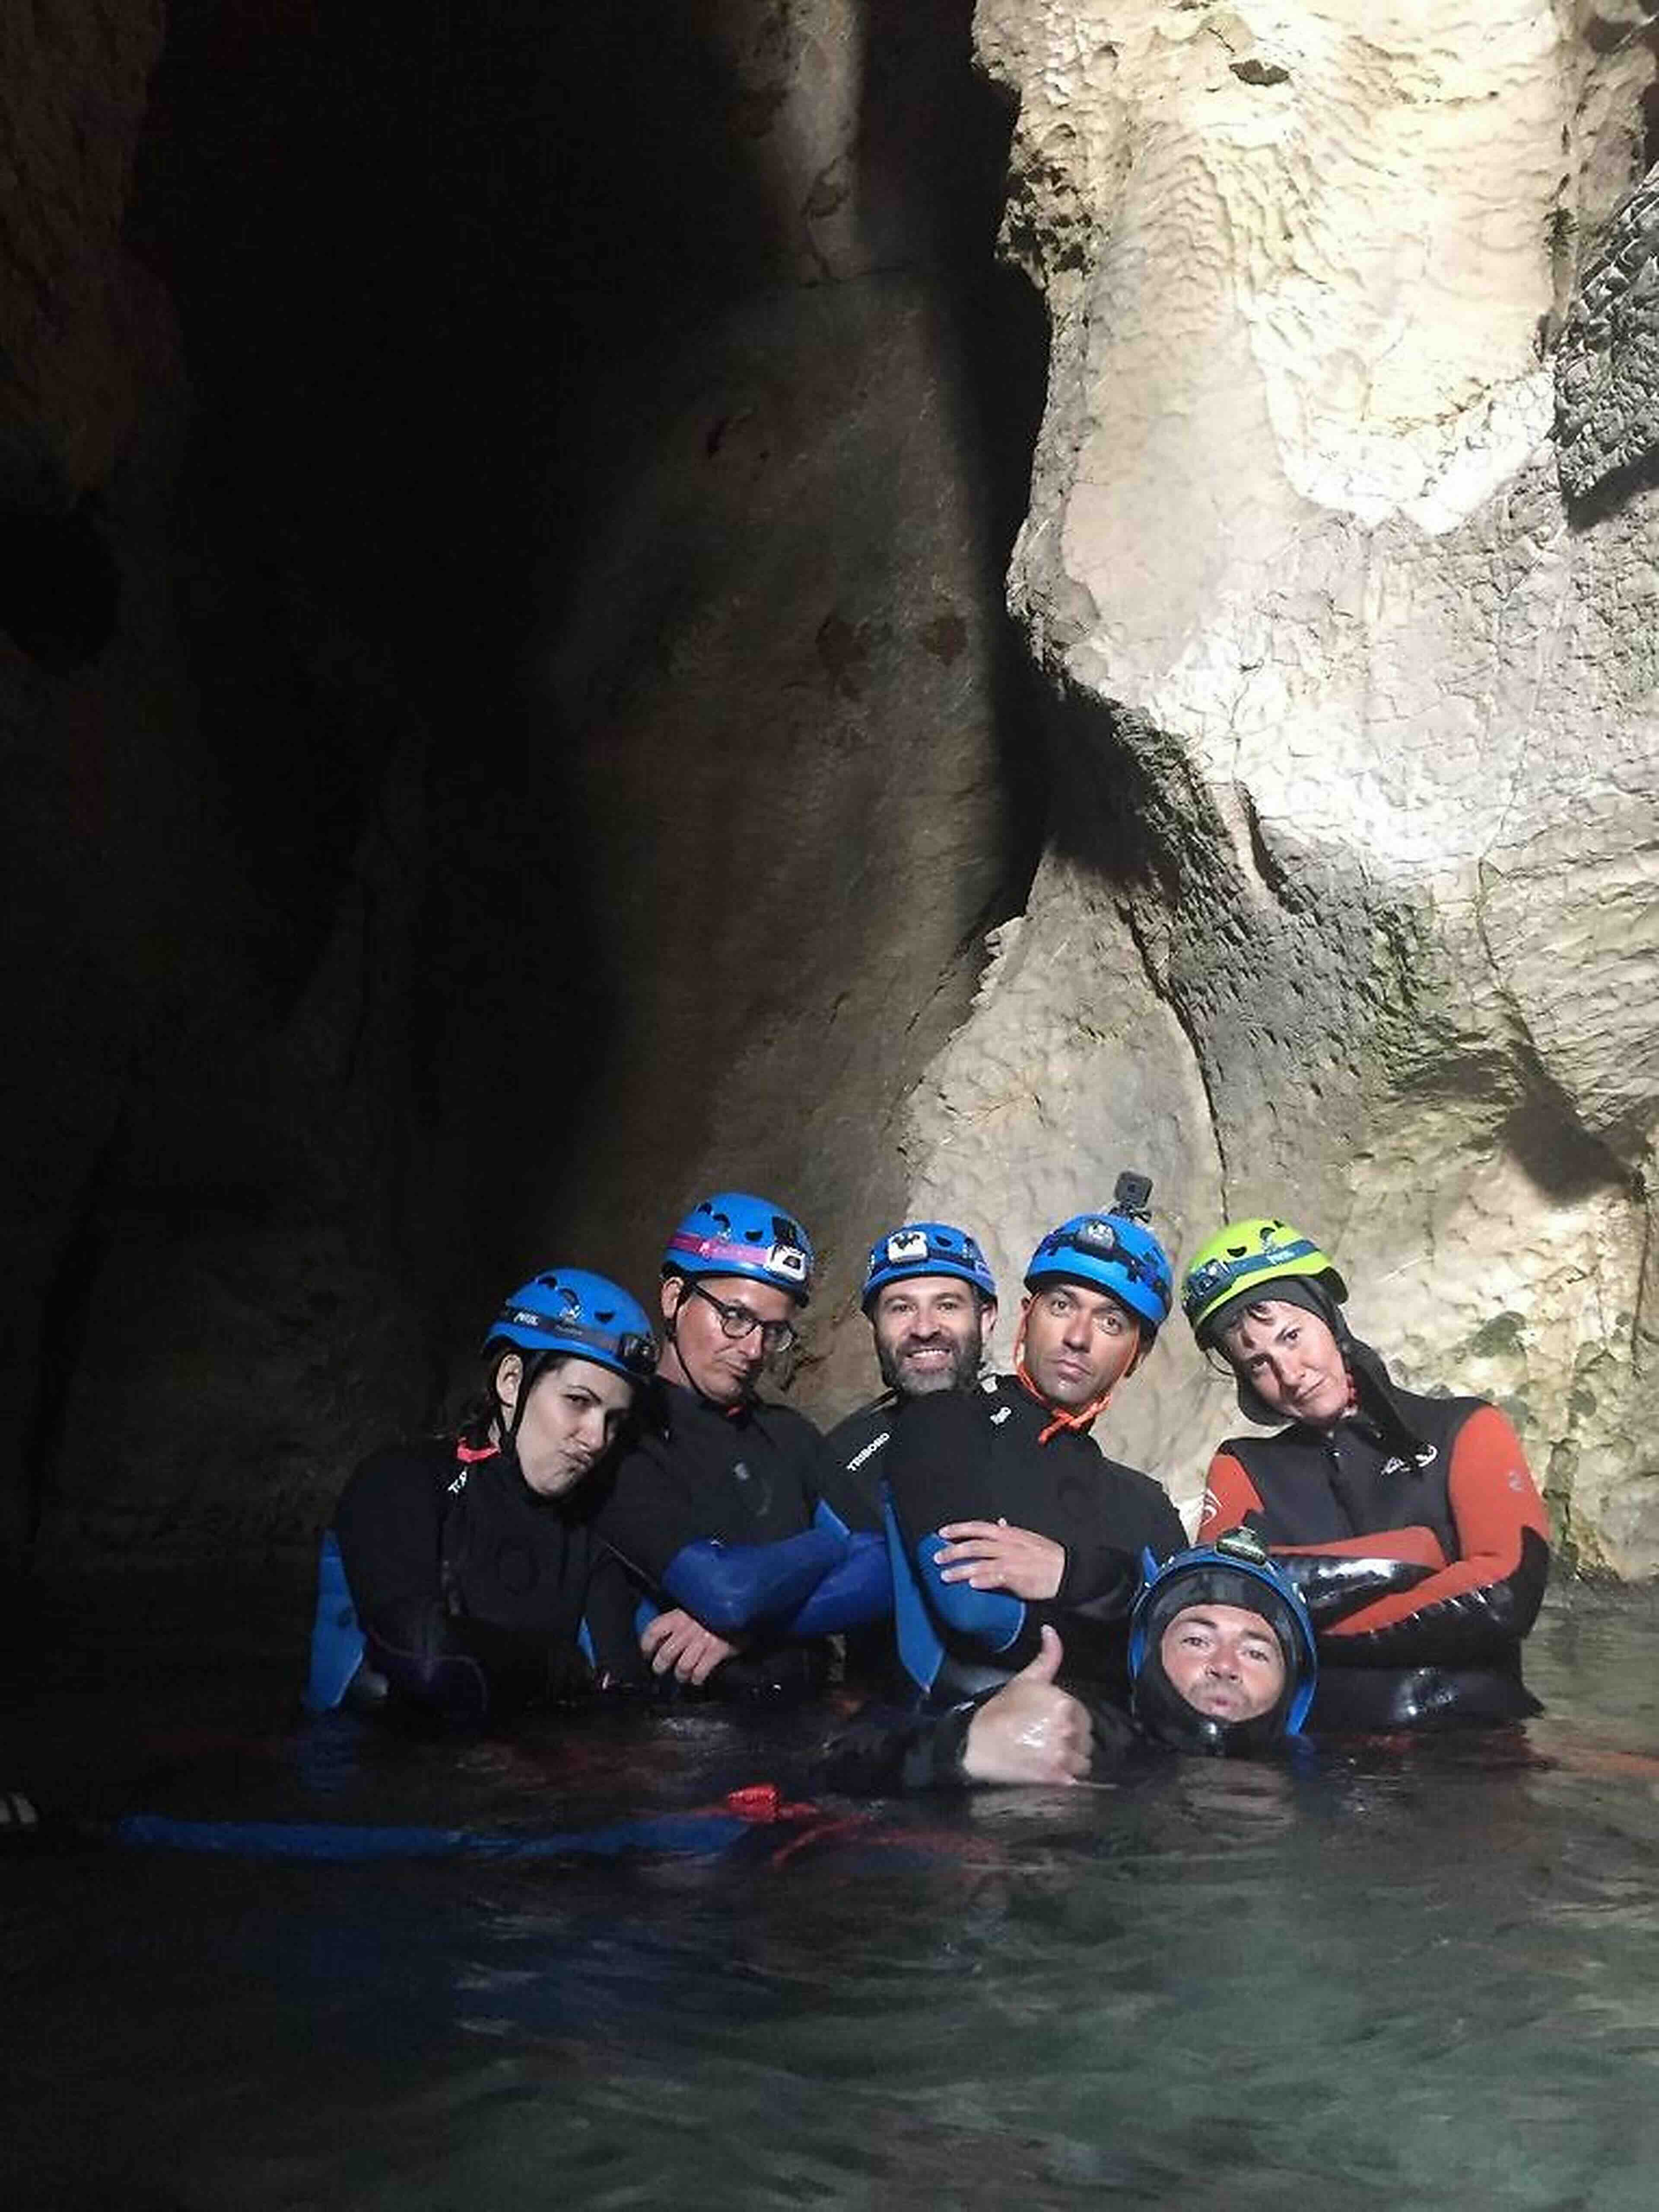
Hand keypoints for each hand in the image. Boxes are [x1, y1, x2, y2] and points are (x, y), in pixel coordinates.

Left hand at [640, 1607, 742, 1684]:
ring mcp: (702, 1639)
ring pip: (682, 1666)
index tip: (647, 1653)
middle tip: (661, 1670)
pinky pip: (700, 1671)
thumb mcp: (694, 1608)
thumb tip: (663, 1636)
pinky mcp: (717, 1650)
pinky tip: (697, 1678)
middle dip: (660, 1666)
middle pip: (665, 1654)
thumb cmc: (716, 1610)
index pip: (654, 1630)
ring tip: (682, 1676)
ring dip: (680, 1675)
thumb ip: (679, 1620)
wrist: (742, 1609)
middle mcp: (688, 1627)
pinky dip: (697, 1678)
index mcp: (679, 1615)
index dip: (646, 1645)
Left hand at [934, 1518, 1065, 1600]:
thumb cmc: (1047, 1555)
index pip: (978, 1527)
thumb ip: (1010, 1531)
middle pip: (973, 1545)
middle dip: (952, 1551)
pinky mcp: (1018, 1578)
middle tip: (937, 1558)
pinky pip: (997, 1578)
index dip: (959, 1529)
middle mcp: (1007, 1545)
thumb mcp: (1027, 1537)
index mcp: (1008, 1534)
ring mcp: (1011, 1561)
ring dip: (960, 1569)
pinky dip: (983, 1580)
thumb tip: (998, 1522)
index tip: (942, 1532)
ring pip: (980, 1563)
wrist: (1067, 1570)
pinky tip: (972, 1585)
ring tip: (945, 1576)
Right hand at [960, 1628, 1090, 1785]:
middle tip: (1051, 1739)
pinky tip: (1052, 1770)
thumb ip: (1047, 1656)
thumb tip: (1051, 1629)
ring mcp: (1063, 1756)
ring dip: (1072, 1760)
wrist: (977, 1744)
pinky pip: (1076, 1778)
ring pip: (1084, 1761)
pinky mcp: (1056, 1777)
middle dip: (1073, 1739)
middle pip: (1086, 1739)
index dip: (1072, 1720)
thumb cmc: (1001, 1710)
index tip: (1054, 1723)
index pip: (1085, 1716)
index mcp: (1064, 1704)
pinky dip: (1068, 1776)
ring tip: (1052, 1755)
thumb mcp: (1025, 1680)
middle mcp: (1067, 1729)